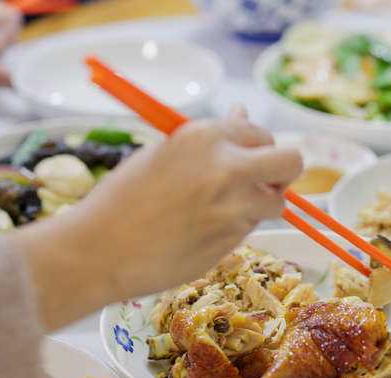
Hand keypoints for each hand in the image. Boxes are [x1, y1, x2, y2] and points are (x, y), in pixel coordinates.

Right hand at [15, 106, 303, 330]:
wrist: (99, 250)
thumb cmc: (121, 198)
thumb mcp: (163, 154)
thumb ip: (210, 138)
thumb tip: (242, 114)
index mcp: (206, 136)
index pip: (259, 132)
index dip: (255, 145)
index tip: (244, 155)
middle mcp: (229, 168)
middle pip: (291, 160)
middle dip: (281, 169)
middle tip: (262, 179)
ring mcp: (235, 207)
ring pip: (277, 201)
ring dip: (262, 203)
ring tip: (224, 207)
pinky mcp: (233, 241)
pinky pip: (252, 227)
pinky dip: (238, 227)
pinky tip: (203, 229)